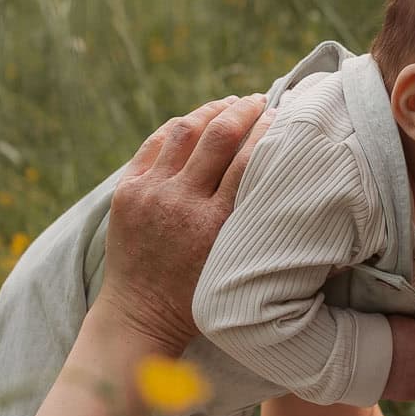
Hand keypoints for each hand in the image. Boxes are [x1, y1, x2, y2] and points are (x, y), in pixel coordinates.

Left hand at [97, 95, 270, 355]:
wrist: (139, 315)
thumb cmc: (198, 296)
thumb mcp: (235, 262)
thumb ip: (252, 221)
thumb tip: (288, 178)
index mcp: (213, 224)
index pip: (248, 160)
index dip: (268, 129)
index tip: (282, 115)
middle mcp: (180, 203)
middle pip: (218, 136)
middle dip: (242, 110)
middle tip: (259, 100)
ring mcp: (149, 194)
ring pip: (184, 131)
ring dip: (210, 112)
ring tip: (229, 104)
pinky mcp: (126, 191)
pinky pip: (154, 143)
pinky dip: (178, 127)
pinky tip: (195, 121)